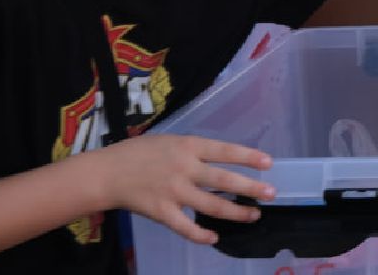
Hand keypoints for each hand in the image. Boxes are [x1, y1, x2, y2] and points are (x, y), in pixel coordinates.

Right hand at [97, 134, 274, 245]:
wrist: (106, 173)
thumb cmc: (139, 153)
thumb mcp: (170, 141)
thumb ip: (194, 150)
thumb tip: (221, 159)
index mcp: (188, 146)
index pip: (225, 151)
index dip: (248, 157)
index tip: (269, 163)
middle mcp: (184, 168)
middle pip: (224, 180)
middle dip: (251, 188)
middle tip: (271, 194)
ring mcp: (173, 192)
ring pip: (212, 206)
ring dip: (236, 212)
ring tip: (254, 215)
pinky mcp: (161, 213)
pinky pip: (186, 227)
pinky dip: (202, 234)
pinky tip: (214, 237)